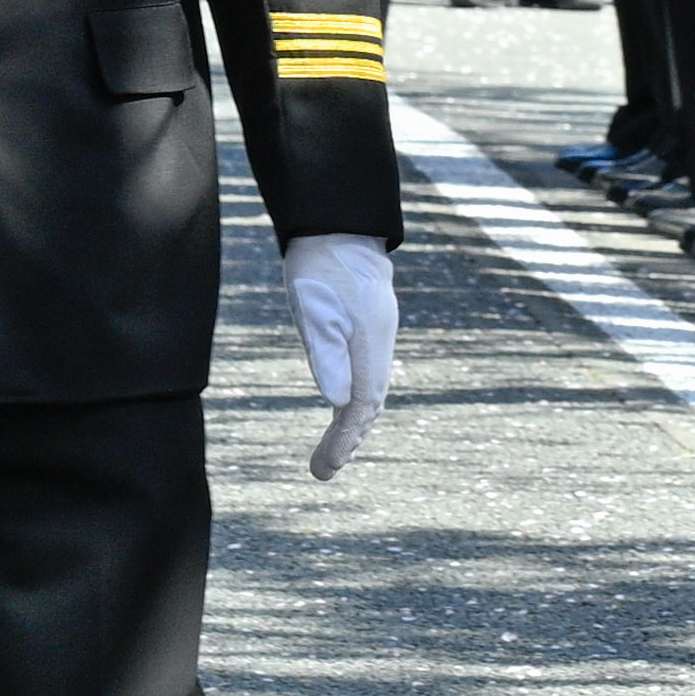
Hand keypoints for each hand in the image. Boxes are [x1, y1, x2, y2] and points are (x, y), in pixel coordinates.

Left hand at [286, 231, 400, 474]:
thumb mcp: (314, 311)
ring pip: (372, 390)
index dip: (343, 440)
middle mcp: (379, 345)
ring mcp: (377, 336)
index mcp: (369, 346)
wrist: (338, 226)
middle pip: (371, 404)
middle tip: (323, 469)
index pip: (361, 406)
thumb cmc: (320, 267)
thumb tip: (339, 404)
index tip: (323, 468)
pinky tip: (345, 409)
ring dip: (354, 424)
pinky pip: (368, 375)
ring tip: (335, 452)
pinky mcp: (369, 328)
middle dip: (349, 440)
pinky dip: (357, 401)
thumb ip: (327, 356)